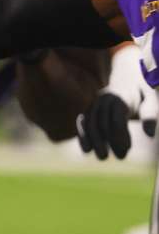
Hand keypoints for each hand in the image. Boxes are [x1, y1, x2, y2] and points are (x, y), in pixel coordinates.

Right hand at [77, 44, 158, 159]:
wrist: (126, 76)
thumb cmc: (141, 92)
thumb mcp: (150, 100)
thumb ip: (150, 115)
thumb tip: (150, 135)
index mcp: (119, 97)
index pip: (117, 119)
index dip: (121, 135)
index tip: (127, 148)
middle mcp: (103, 99)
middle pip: (102, 123)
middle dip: (107, 141)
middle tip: (115, 157)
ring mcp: (94, 103)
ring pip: (90, 123)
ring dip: (94, 141)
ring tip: (102, 157)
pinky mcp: (89, 109)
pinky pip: (83, 122)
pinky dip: (83, 135)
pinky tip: (86, 149)